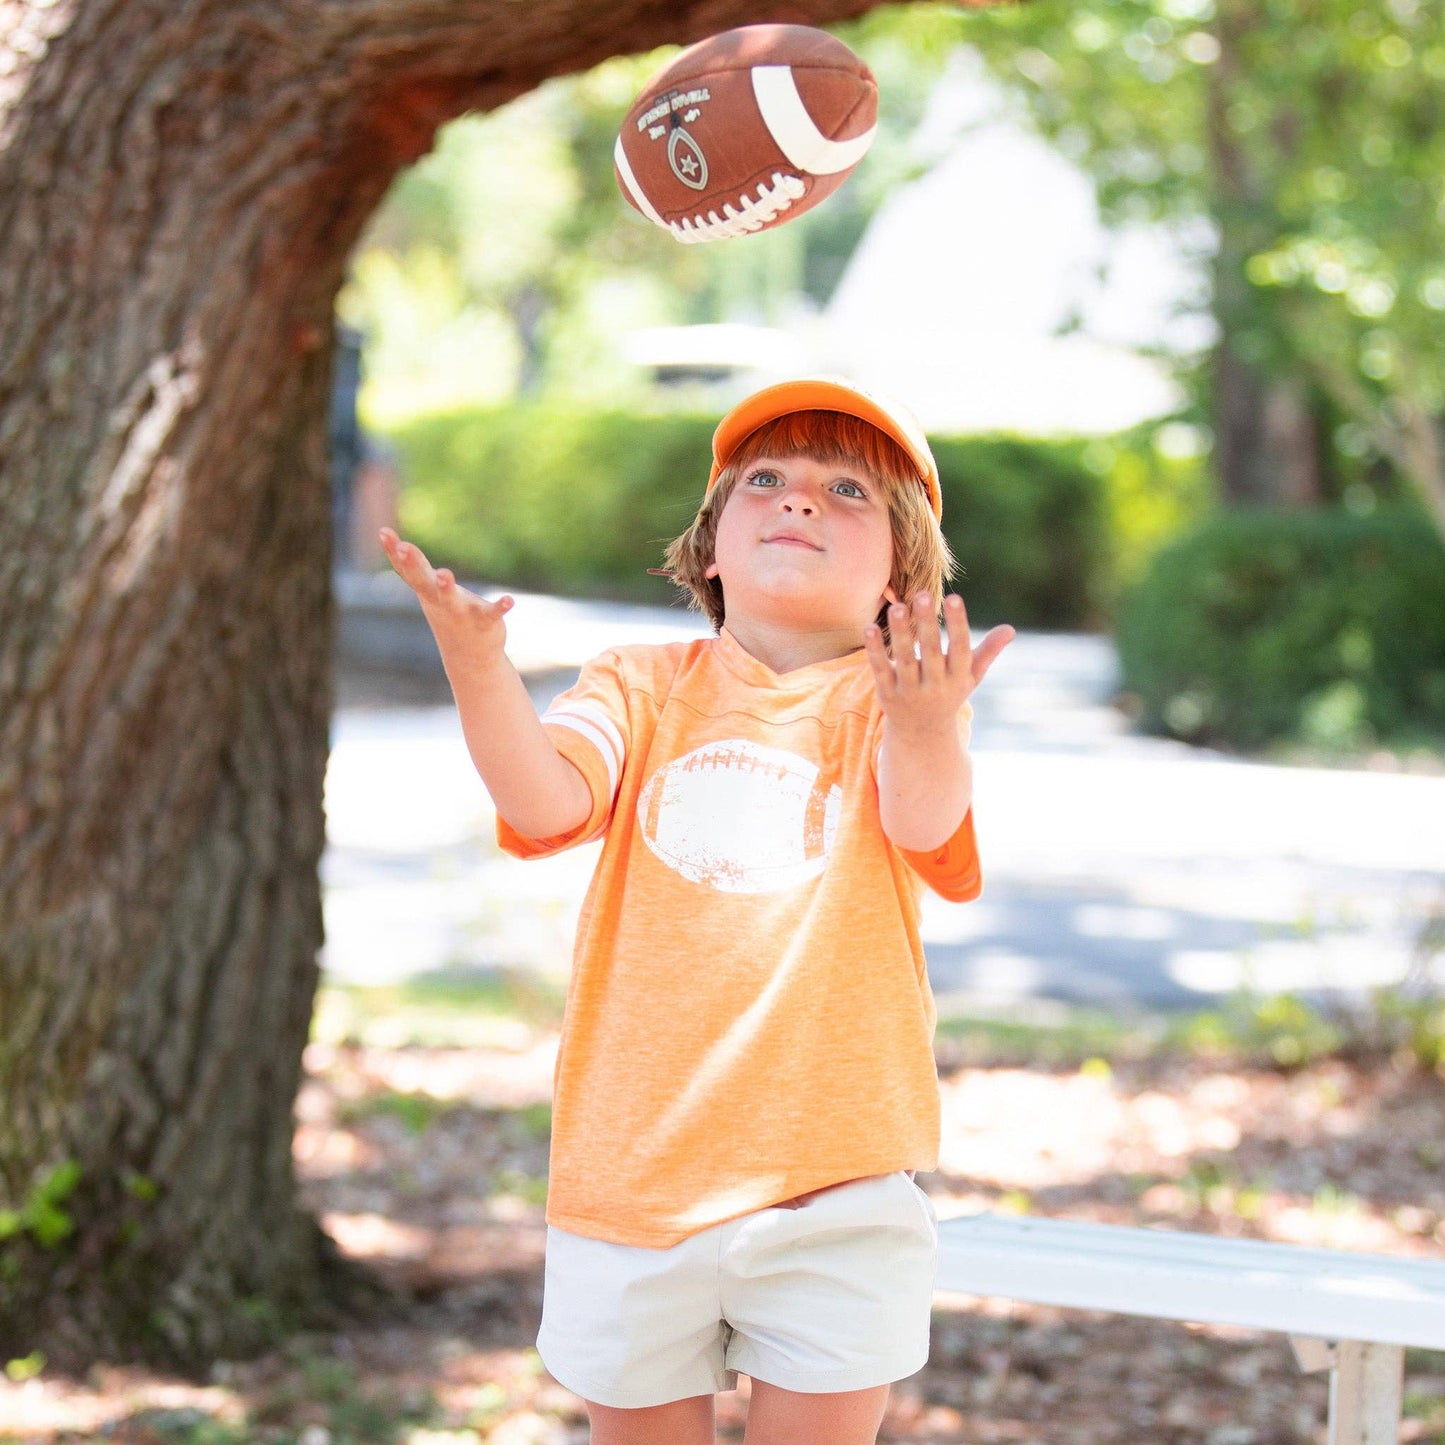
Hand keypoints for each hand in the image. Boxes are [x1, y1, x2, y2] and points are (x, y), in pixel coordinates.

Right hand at [379, 527, 513, 672]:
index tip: (383, 531)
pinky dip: (500, 607)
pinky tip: (509, 600)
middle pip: (424, 581)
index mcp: (427, 591)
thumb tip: (381, 531)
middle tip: (405, 547)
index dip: (393, 551)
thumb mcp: (426, 588)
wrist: (469, 657)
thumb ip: (411, 566)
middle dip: (414, 564)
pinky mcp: (484, 622)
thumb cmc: (446, 613)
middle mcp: (440, 601)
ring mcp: (461, 612)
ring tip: (444, 573)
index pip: (406, 569)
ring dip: (446, 587)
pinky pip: (491, 614)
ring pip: (451, 600)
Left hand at [863, 591, 1014, 740]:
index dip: (958, 624)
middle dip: (927, 623)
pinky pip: (880, 670)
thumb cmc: (949, 694)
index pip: (960, 649)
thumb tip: (1010, 629)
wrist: (922, 735)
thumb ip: (988, 652)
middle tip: (924, 593)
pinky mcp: (887, 695)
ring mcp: (910, 692)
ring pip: (904, 660)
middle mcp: (935, 686)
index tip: (954, 597)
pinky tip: (869, 628)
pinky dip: (875, 650)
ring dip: (900, 633)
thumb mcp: (970, 677)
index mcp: (957, 678)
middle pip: (931, 652)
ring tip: (896, 606)